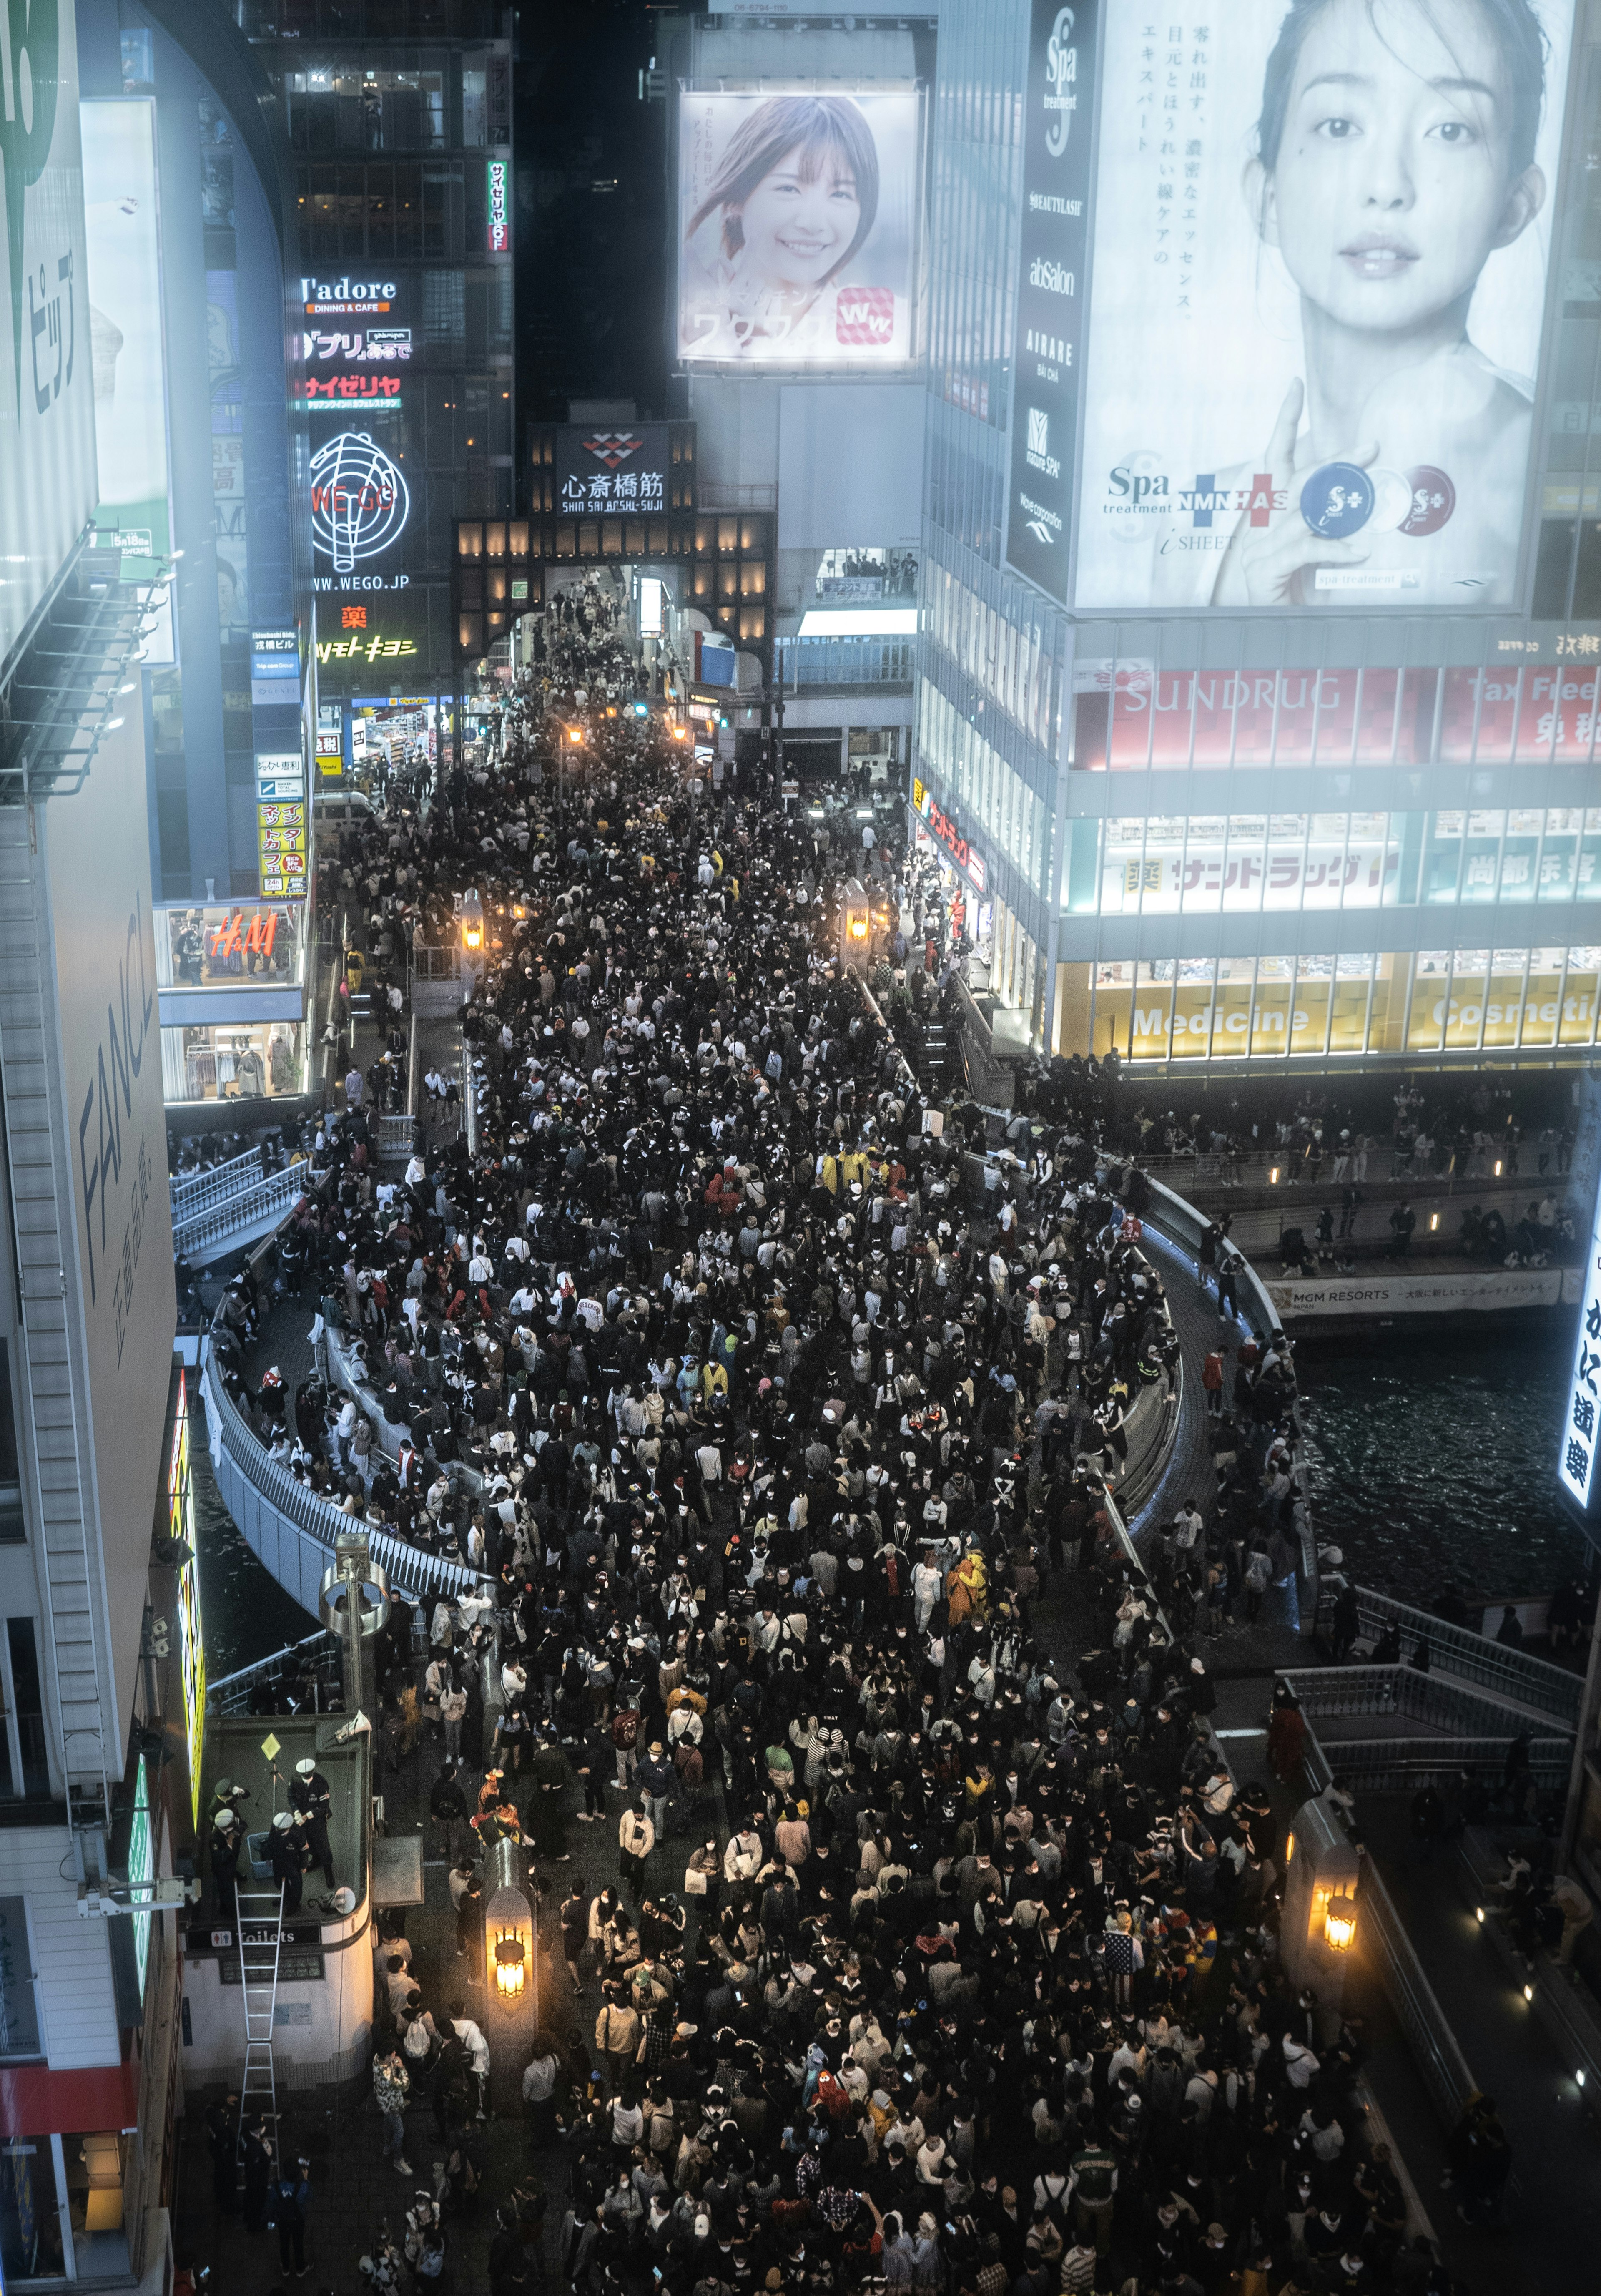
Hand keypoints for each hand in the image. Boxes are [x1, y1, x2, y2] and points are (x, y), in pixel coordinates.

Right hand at [1210, 380, 1376, 606]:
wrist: (1264, 635)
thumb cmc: (1291, 594)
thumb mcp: (1311, 554)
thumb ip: (1326, 526)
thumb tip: (1364, 502)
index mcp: (1267, 515)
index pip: (1273, 459)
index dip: (1282, 421)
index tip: (1296, 385)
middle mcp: (1260, 526)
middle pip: (1295, 479)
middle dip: (1334, 459)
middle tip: (1372, 444)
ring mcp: (1259, 549)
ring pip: (1301, 511)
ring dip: (1340, 500)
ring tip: (1374, 492)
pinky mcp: (1266, 572)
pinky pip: (1304, 550)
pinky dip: (1334, 548)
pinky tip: (1359, 551)